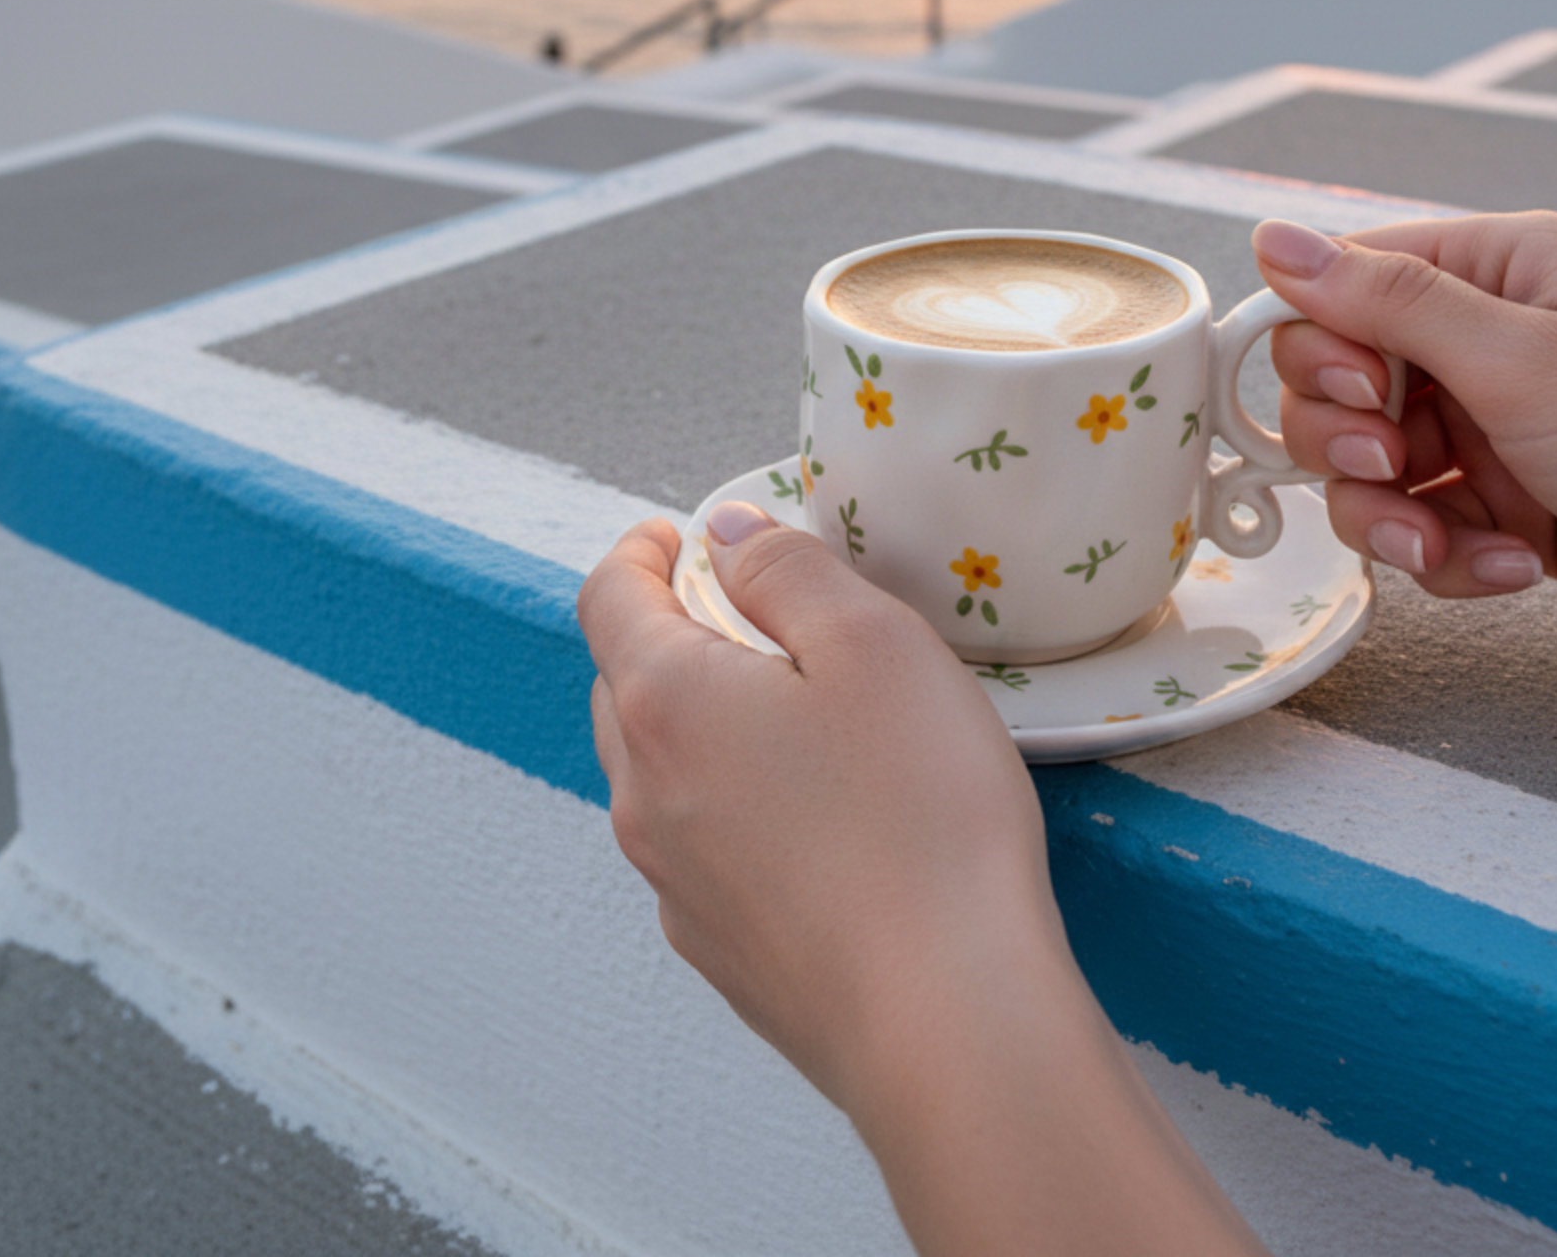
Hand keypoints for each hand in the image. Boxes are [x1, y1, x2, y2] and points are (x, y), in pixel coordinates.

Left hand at [579, 508, 1266, 1256]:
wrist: (948, 1024)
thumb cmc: (920, 818)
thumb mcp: (874, 640)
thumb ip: (788, 567)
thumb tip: (727, 531)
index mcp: (666, 703)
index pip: (608, 597)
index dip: (640, 550)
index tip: (680, 533)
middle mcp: (644, 797)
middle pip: (622, 684)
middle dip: (667, 630)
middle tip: (740, 606)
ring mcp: (675, 885)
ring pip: (656, 772)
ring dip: (697, 720)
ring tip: (784, 706)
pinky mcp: (720, 952)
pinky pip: (699, 847)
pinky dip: (729, 802)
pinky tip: (811, 813)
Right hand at [1251, 212, 1556, 680]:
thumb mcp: (1519, 359)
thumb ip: (1383, 301)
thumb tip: (1274, 239)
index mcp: (1494, 271)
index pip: (1340, 288)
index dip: (1319, 349)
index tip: (1363, 397)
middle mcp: (1489, 342)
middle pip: (1337, 385)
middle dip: (1349, 444)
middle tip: (1400, 467)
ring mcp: (1499, 429)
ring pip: (1371, 472)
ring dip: (1393, 519)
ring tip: (1450, 543)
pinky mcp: (1515, 508)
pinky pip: (1428, 530)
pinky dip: (1452, 559)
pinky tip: (1515, 570)